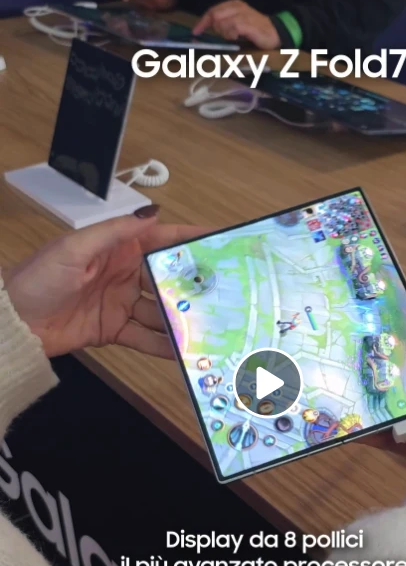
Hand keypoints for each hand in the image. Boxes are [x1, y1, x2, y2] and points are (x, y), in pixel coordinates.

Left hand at [3, 207, 203, 359]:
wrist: (13, 322)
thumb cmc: (38, 278)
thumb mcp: (75, 249)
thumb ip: (115, 232)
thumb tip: (154, 213)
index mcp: (116, 248)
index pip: (161, 239)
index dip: (190, 239)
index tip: (220, 241)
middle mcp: (124, 274)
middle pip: (167, 278)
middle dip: (194, 285)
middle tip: (225, 293)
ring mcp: (121, 303)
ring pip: (160, 311)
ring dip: (182, 319)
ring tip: (210, 327)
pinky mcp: (114, 330)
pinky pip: (145, 337)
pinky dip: (163, 345)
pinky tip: (184, 352)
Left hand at [192, 0, 279, 48]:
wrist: (275, 34)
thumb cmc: (255, 31)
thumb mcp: (237, 25)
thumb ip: (224, 24)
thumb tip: (210, 29)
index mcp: (233, 5)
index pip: (212, 11)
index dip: (202, 22)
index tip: (196, 32)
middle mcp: (237, 6)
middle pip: (214, 15)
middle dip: (214, 28)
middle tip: (224, 37)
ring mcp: (242, 14)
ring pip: (221, 22)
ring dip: (224, 33)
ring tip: (234, 37)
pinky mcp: (248, 23)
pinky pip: (232, 27)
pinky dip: (231, 34)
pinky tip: (237, 37)